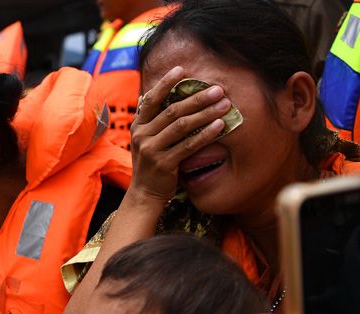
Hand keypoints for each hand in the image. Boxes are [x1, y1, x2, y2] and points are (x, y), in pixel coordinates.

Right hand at [129, 66, 231, 202]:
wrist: (144, 193)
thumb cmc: (152, 162)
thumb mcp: (147, 139)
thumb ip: (154, 120)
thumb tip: (161, 94)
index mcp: (138, 125)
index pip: (151, 99)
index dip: (166, 83)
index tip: (182, 69)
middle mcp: (142, 135)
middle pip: (172, 110)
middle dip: (197, 98)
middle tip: (218, 89)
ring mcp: (151, 150)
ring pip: (182, 126)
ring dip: (205, 113)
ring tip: (225, 104)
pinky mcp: (163, 164)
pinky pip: (188, 146)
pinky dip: (206, 134)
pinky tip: (220, 126)